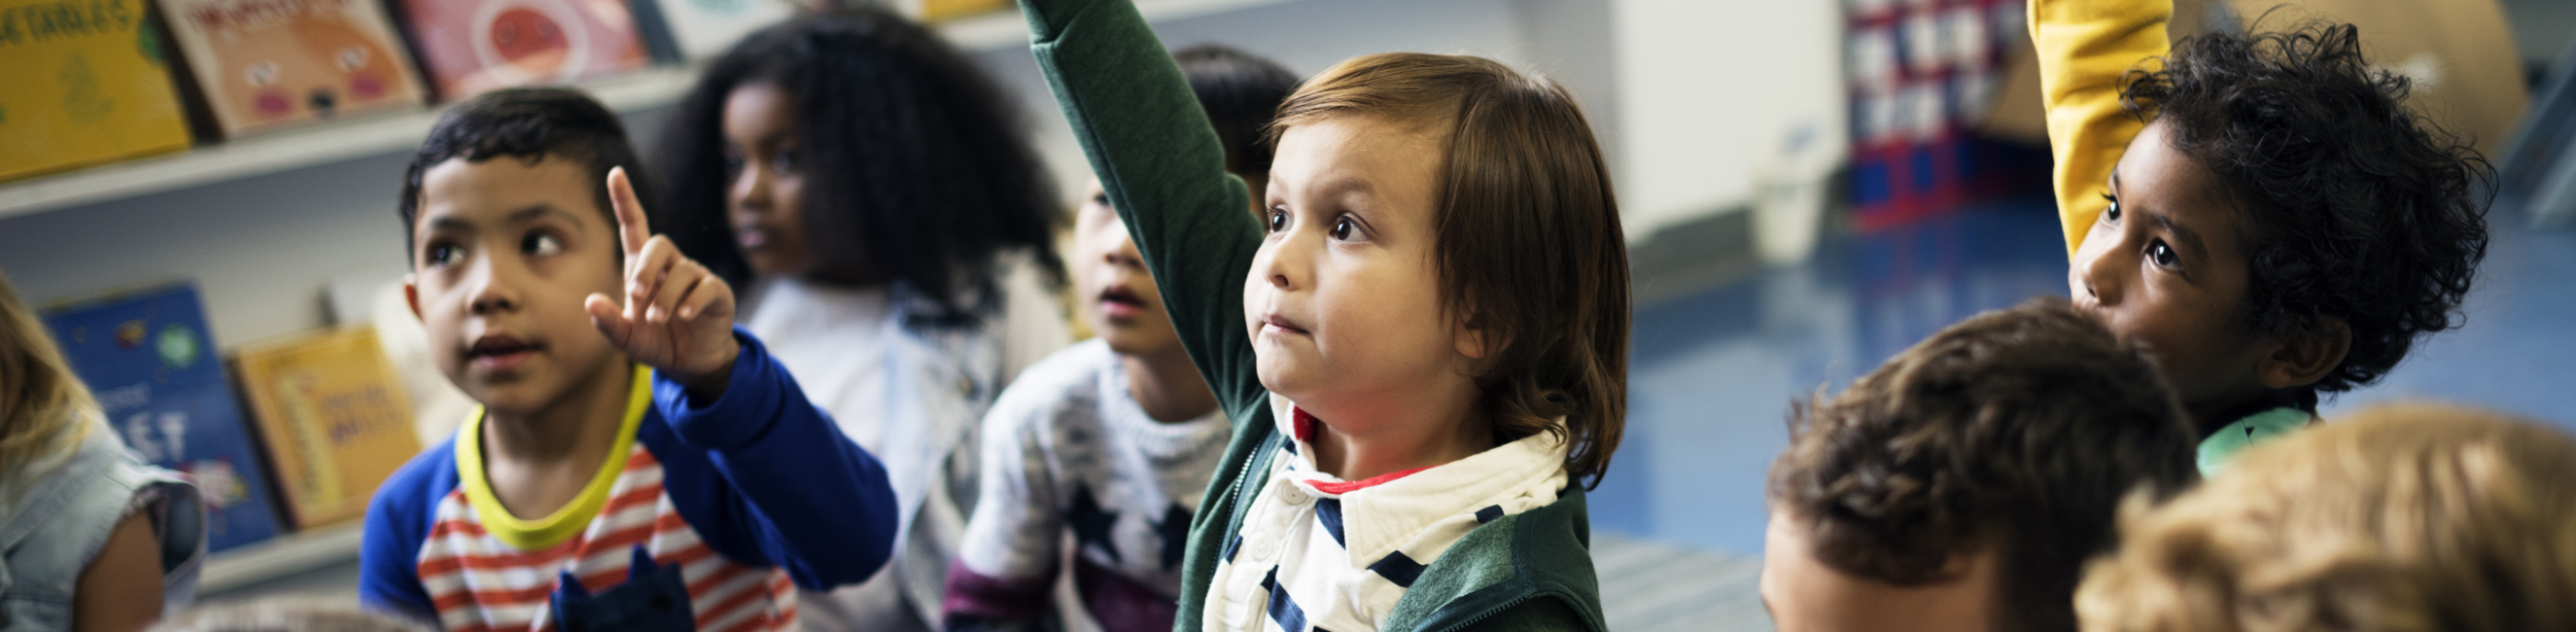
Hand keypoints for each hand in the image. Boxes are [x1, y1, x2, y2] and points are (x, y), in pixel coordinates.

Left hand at [585, 167, 740, 397]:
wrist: (691, 363)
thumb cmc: (655, 342)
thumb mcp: (625, 339)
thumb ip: (607, 323)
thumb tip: (590, 302)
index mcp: (644, 269)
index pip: (634, 226)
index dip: (625, 199)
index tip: (615, 172)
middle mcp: (670, 266)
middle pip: (660, 243)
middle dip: (645, 268)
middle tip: (635, 295)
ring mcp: (696, 277)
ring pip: (681, 270)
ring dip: (666, 297)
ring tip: (659, 320)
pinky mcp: (716, 292)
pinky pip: (706, 286)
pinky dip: (691, 301)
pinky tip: (683, 316)